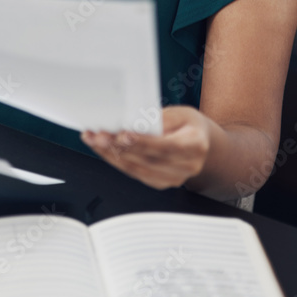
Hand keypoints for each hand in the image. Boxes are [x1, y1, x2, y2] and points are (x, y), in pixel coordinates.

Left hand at [81, 105, 210, 189]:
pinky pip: (136, 174)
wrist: (202, 143)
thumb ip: (158, 118)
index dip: (141, 142)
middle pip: (147, 160)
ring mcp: (174, 179)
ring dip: (112, 155)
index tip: (121, 134)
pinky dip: (118, 161)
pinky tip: (104, 150)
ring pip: (138, 170)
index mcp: (194, 146)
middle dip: (119, 148)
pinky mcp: (161, 183)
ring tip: (94, 141)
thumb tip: (132, 121)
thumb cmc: (189, 125)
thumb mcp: (179, 113)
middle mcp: (186, 167)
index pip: (164, 146)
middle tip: (98, 136)